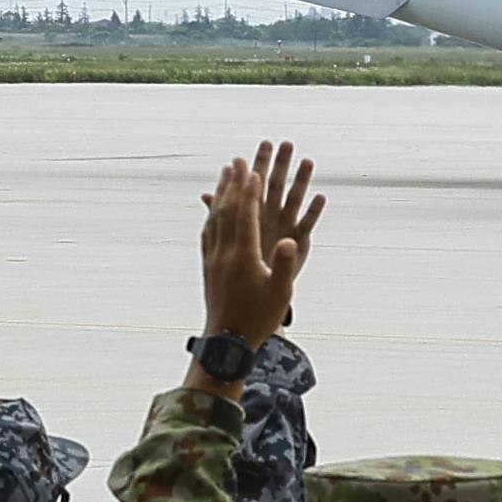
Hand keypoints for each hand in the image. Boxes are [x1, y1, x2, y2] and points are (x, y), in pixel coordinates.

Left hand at [195, 140, 321, 360]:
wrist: (227, 341)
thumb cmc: (258, 318)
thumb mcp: (279, 293)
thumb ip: (285, 266)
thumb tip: (292, 241)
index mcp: (243, 257)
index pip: (245, 216)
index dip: (248, 191)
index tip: (251, 169)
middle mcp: (224, 253)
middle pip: (226, 210)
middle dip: (232, 184)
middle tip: (236, 160)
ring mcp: (213, 259)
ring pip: (214, 219)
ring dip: (220, 194)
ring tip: (224, 175)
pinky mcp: (208, 266)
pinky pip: (208, 232)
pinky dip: (212, 213)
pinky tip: (213, 208)